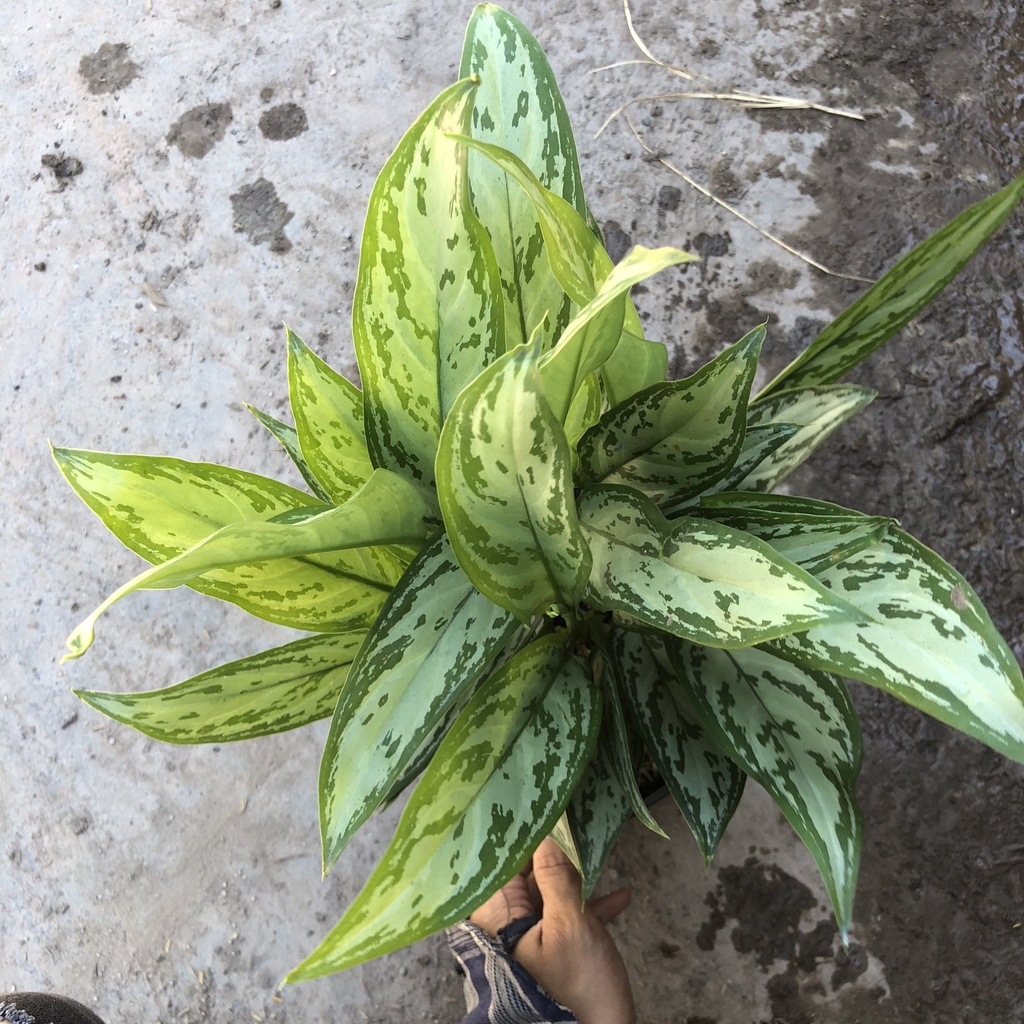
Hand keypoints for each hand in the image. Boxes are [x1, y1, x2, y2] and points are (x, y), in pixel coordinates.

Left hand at [470, 838, 634, 1023]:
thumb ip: (556, 877)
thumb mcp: (571, 923)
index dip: (518, 834)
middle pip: (526, 876)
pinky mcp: (558, 952)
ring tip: (598, 849)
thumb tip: (546, 833)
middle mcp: (510, 927)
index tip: (537, 805)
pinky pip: (570, 916)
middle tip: (572, 820)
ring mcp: (535, 940)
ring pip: (550, 893)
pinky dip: (592, 905)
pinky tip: (621, 896)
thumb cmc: (580, 985)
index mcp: (501, 919)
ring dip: (576, 876)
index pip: (501, 865)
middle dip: (551, 851)